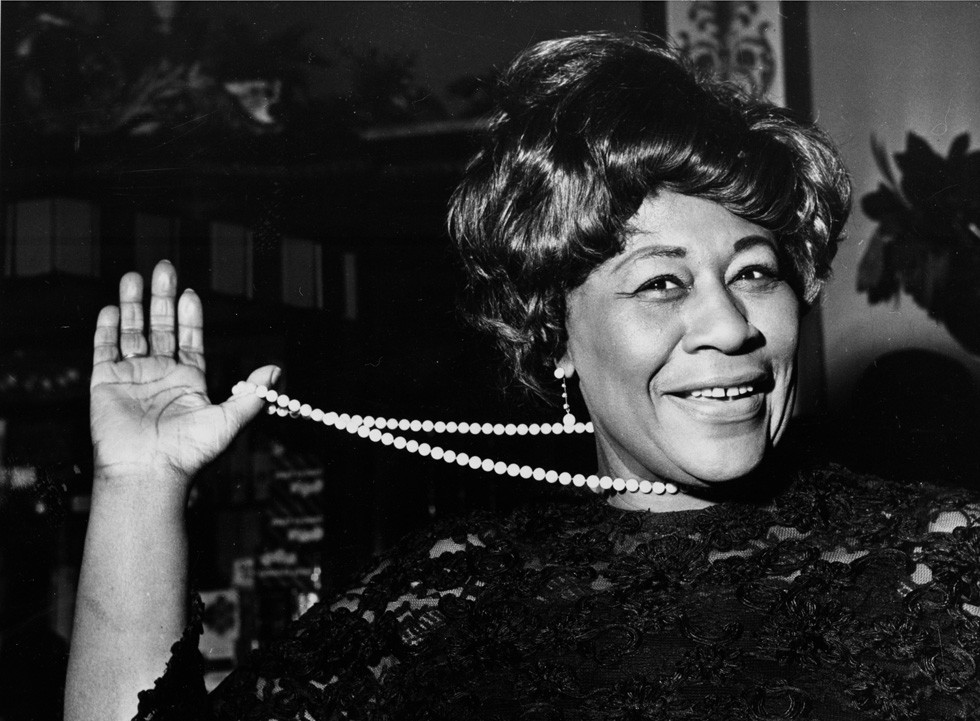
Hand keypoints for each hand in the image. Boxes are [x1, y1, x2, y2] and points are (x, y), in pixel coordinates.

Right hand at [90, 260, 276, 491]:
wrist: (148, 472)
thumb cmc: (189, 452)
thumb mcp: (228, 420)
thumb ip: (252, 393)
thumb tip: (276, 370)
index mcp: (189, 381)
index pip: (189, 339)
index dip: (189, 316)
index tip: (190, 292)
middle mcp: (161, 375)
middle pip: (160, 327)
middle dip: (161, 298)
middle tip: (164, 267)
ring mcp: (132, 377)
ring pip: (132, 332)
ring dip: (133, 305)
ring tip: (135, 276)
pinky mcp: (106, 384)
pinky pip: (104, 350)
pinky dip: (107, 329)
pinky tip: (112, 308)